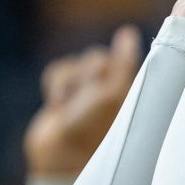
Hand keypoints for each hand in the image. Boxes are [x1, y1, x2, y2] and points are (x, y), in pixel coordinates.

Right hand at [23, 26, 141, 175]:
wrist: (61, 152)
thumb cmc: (93, 126)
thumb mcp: (113, 93)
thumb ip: (122, 63)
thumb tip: (127, 31)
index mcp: (128, 89)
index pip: (128, 58)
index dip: (125, 47)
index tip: (127, 33)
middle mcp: (108, 87)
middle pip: (98, 57)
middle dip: (90, 72)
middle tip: (89, 94)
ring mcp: (84, 91)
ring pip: (76, 64)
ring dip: (70, 82)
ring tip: (68, 106)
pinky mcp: (63, 93)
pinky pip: (58, 70)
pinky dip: (55, 85)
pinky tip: (57, 106)